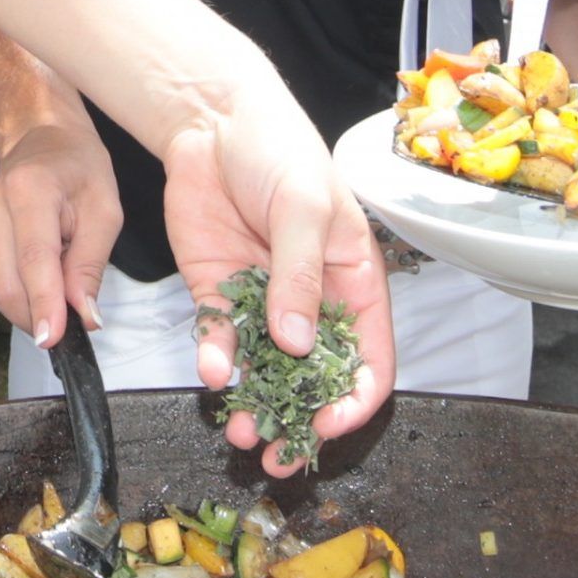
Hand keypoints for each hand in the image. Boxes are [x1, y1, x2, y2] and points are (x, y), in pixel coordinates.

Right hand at [0, 112, 121, 347]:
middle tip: (69, 321)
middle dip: (37, 314)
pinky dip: (12, 286)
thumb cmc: (78, 170)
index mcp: (30, 189)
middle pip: (6, 283)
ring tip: (55, 271)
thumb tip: (84, 316)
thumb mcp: (105, 210)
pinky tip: (30, 266)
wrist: (41, 138)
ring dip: (28, 300)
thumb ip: (91, 265)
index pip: (34, 259)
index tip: (51, 340)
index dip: (43, 305)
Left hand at [162, 92, 394, 472]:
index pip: (368, 357)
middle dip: (300, 421)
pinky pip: (221, 340)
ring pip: (265, 371)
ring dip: (255, 405)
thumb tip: (299, 343)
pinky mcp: (219, 293)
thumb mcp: (304, 208)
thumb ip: (301, 276)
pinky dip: (217, 361)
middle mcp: (311, 301)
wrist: (210, 119)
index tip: (330, 424)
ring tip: (239, 431)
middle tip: (277, 457)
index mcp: (353, 282)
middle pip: (315, 378)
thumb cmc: (279, 149)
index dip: (354, 398)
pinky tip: (213, 373)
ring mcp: (263, 301)